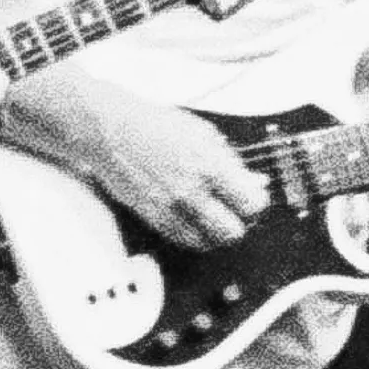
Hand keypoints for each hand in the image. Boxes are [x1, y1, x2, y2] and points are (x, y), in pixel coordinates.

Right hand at [15, 74, 271, 250]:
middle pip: (234, 232)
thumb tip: (255, 183)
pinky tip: (195, 218)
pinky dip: (197, 235)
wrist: (111, 131)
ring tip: (215, 214)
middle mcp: (191, 192)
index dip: (257, 202)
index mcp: (209, 166)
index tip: (253, 196)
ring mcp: (171, 209)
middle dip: (240, 222)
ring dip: (217, 232)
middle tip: (236, 209)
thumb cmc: (155, 125)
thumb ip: (232, 162)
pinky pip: (186, 242)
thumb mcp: (204, 134)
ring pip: (210, 243)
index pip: (252, 204)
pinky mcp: (154, 220)